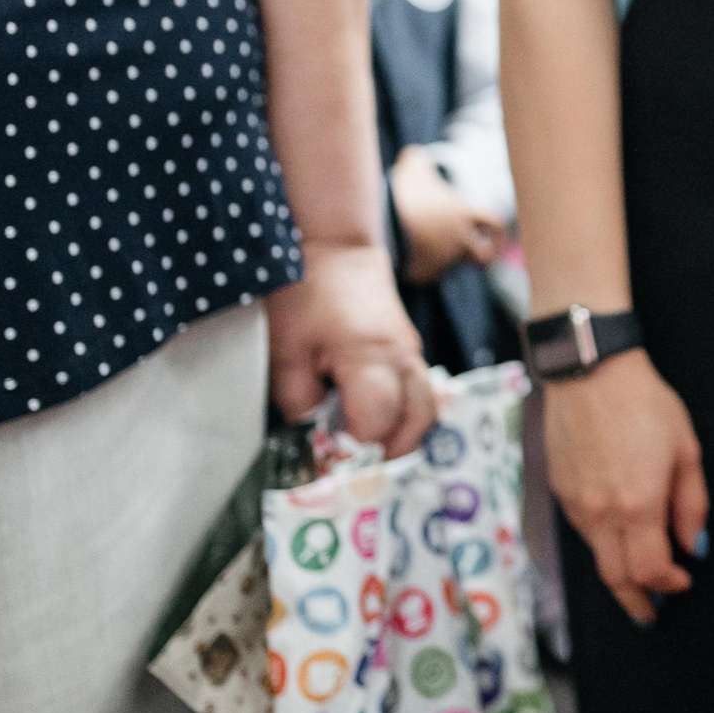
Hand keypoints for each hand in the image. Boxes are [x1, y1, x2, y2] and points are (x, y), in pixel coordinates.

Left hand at [267, 239, 439, 453]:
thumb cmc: (307, 292)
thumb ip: (297, 398)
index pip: (376, 424)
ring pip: (427, 410)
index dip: (352, 449)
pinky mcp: (410, 350)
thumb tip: (314, 432)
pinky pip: (421, 393)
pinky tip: (374, 420)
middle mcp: (402, 359)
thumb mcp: (286, 347)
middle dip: (389, 452)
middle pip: (417, 423)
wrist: (337, 246)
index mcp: (371, 357)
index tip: (328, 460)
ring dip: (403, 435)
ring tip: (368, 448)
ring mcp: (412, 353)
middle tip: (356, 466)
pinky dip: (405, 415)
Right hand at [389, 146, 504, 284]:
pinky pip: (425, 276)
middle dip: (479, 259)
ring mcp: (444, 257)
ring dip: (443, 264)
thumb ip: (416, 161)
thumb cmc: (403, 188)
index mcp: (464, 213)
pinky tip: (406, 266)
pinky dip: (418, 272)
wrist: (386, 215)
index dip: (497, 231)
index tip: (493, 235)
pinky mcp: (425, 272)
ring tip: (424, 256)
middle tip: (469, 258)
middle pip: (484, 257)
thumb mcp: (412, 168)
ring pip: (450, 267)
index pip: (495, 223)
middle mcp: (460, 238)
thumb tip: (412, 152)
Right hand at [546, 348, 709, 624]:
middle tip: (653, 611)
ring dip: (619, 573)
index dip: (668, 585)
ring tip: (640, 577)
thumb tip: (694, 547)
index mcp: (637, 505)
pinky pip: (583, 530)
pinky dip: (603, 543)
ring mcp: (575, 503)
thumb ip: (691, 505)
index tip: (682, 581)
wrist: (590, 371)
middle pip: (615, 579)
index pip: (649, 571)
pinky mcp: (559, 490)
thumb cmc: (645, 404)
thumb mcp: (686, 450)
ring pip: (596, 556)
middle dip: (636, 602)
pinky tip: (618, 533)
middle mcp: (600, 512)